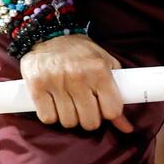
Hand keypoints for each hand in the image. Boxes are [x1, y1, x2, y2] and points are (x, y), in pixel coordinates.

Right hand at [18, 33, 132, 132]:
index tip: (101, 105)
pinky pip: (48, 118)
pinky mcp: (36, 86)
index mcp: (99, 69)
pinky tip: (53, 102)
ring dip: (69, 116)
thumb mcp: (104, 64)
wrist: (48, 34)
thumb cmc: (80, 52)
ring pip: (68, 122)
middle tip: (83, 104)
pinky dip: (51, 114)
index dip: (107, 112)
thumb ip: (116, 94)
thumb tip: (127, 128)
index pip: (111, 111)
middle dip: (88, 117)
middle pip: (89, 122)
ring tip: (67, 101)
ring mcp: (56, 81)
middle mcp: (78, 75)